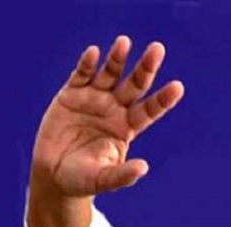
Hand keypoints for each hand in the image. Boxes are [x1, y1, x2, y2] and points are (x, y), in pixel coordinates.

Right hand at [31, 35, 183, 197]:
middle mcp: (114, 110)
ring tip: (124, 42)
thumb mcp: (103, 180)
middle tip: (158, 49)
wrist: (52, 174)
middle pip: (134, 85)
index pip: (150, 110)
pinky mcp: (70, 95)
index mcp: (127, 128)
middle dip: (145, 68)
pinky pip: (81, 76)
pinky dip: (86, 64)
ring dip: (117, 59)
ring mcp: (93, 100)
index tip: (178, 87)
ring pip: (110, 74)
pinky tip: (93, 53)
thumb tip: (144, 168)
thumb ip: (122, 175)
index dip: (163, 99)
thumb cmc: (83, 179)